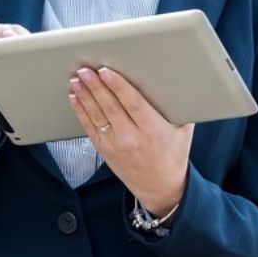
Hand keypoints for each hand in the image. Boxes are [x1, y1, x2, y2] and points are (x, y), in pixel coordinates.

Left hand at [68, 66, 192, 215]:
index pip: (132, 103)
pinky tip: (74, 97)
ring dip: (84, 95)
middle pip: (110, 106)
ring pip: (96, 115)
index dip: (117, 86)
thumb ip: (179, 108)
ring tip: (77, 78)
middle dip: (96, 86)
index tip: (106, 71)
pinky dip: (80, 111)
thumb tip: (176, 82)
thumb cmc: (172, 155)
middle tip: (86, 69)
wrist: (160, 187)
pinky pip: (89, 127)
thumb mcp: (183, 131)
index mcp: (152, 131)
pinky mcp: (104, 149)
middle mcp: (131, 138)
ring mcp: (114, 145)